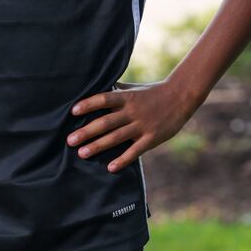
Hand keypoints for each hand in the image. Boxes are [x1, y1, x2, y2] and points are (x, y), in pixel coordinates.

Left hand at [66, 79, 193, 172]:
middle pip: (106, 122)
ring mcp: (141, 125)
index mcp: (126, 97)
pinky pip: (135, 151)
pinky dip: (122, 160)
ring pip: (116, 137)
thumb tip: (97, 82)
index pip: (103, 99)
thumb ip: (116, 89)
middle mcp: (132, 111)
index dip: (88, 105)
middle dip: (87, 131)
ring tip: (82, 153)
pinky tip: (110, 167)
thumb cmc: (153, 91)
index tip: (73, 112)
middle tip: (70, 140)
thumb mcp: (134, 88)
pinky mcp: (151, 138)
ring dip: (98, 146)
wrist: (180, 96)